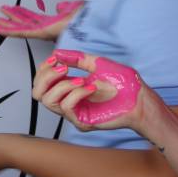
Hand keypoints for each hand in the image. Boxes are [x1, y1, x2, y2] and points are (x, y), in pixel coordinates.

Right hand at [0, 1, 83, 39]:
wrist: (92, 23)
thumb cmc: (87, 18)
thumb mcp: (74, 8)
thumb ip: (65, 7)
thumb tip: (59, 5)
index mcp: (53, 23)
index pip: (33, 18)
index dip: (21, 14)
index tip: (12, 9)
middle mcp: (46, 28)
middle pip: (24, 23)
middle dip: (12, 20)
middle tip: (0, 16)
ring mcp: (44, 32)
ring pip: (21, 28)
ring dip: (8, 26)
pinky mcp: (42, 33)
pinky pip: (23, 32)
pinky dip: (11, 30)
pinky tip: (1, 29)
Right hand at [32, 50, 166, 133]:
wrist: (139, 98)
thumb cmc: (123, 83)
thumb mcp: (97, 64)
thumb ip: (77, 59)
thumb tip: (57, 54)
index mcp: (69, 88)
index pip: (41, 81)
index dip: (43, 69)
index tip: (55, 59)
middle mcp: (68, 101)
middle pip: (37, 93)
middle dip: (46, 77)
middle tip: (63, 69)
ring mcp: (74, 113)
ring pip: (48, 101)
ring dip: (63, 85)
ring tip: (82, 80)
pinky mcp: (81, 122)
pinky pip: (66, 107)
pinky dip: (77, 93)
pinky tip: (92, 88)